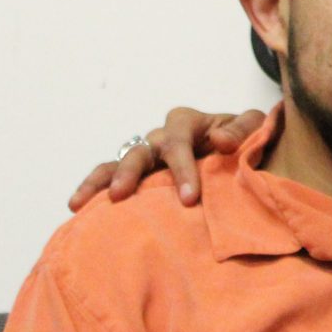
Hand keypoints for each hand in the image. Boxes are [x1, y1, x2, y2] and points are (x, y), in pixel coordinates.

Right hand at [68, 107, 264, 211]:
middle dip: (130, 172)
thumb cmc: (246, 138)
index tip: (189, 198)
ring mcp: (148, 155)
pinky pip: (111, 178)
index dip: (182, 168)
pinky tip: (79, 208)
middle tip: (121, 195)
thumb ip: (241, 131)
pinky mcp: (141, 173)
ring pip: (117, 163)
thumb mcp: (253, 128)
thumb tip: (220, 143)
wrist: (243, 148)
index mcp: (187, 122)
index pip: (178, 141)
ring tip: (80, 202)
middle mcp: (162, 136)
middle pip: (140, 150)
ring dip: (101, 181)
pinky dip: (95, 189)